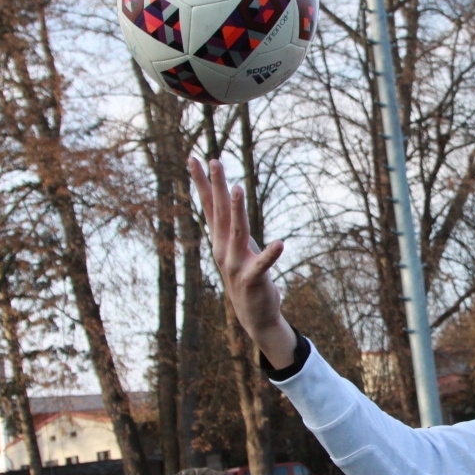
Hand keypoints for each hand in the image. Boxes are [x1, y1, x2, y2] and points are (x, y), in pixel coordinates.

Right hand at [189, 157, 296, 367]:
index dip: (201, 183)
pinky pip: (262, 264)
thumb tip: (227, 197)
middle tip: (214, 161)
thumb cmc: (247, 275)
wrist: (253, 315)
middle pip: (219, 212)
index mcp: (219, 240)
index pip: (208, 206)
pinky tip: (279, 244)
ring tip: (237, 189)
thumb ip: (231, 224)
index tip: (194, 159)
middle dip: (215, 186)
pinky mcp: (252, 279)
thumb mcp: (237, 247)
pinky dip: (270, 254)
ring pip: (236, 232)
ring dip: (237, 210)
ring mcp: (235, 265)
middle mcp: (222, 249)